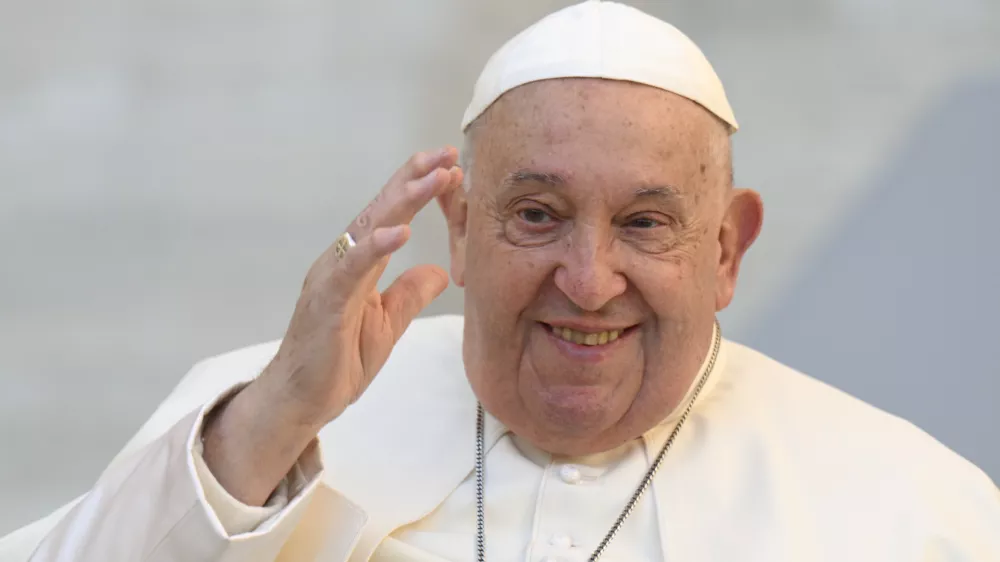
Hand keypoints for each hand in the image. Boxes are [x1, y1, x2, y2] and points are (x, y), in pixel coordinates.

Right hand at [202, 147, 461, 504]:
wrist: (301, 401)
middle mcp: (342, 260)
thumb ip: (410, 294)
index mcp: (358, 264)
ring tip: (434, 178)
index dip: (417, 188)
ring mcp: (331, 278)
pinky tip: (399, 231)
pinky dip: (375, 247)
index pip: (390, 215)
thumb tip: (439, 271)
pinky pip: (351, 269)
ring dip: (402, 200)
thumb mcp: (388, 324)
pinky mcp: (325, 302)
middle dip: (413, 178)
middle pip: (380, 209)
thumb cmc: (338, 362)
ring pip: (368, 229)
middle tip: (445, 153)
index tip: (448, 165)